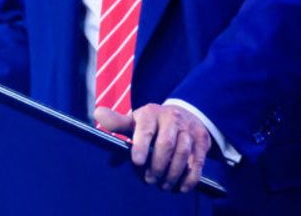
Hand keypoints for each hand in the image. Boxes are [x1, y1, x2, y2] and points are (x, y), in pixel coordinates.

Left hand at [95, 102, 211, 192]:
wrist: (184, 113)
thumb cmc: (153, 122)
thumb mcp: (135, 120)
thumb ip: (118, 122)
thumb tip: (98, 114)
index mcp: (151, 114)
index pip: (145, 129)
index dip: (141, 145)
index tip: (136, 161)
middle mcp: (171, 119)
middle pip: (166, 144)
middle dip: (157, 165)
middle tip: (149, 180)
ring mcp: (189, 129)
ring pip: (183, 153)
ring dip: (173, 173)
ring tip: (163, 185)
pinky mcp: (202, 140)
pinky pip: (198, 161)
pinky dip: (190, 177)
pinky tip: (181, 187)